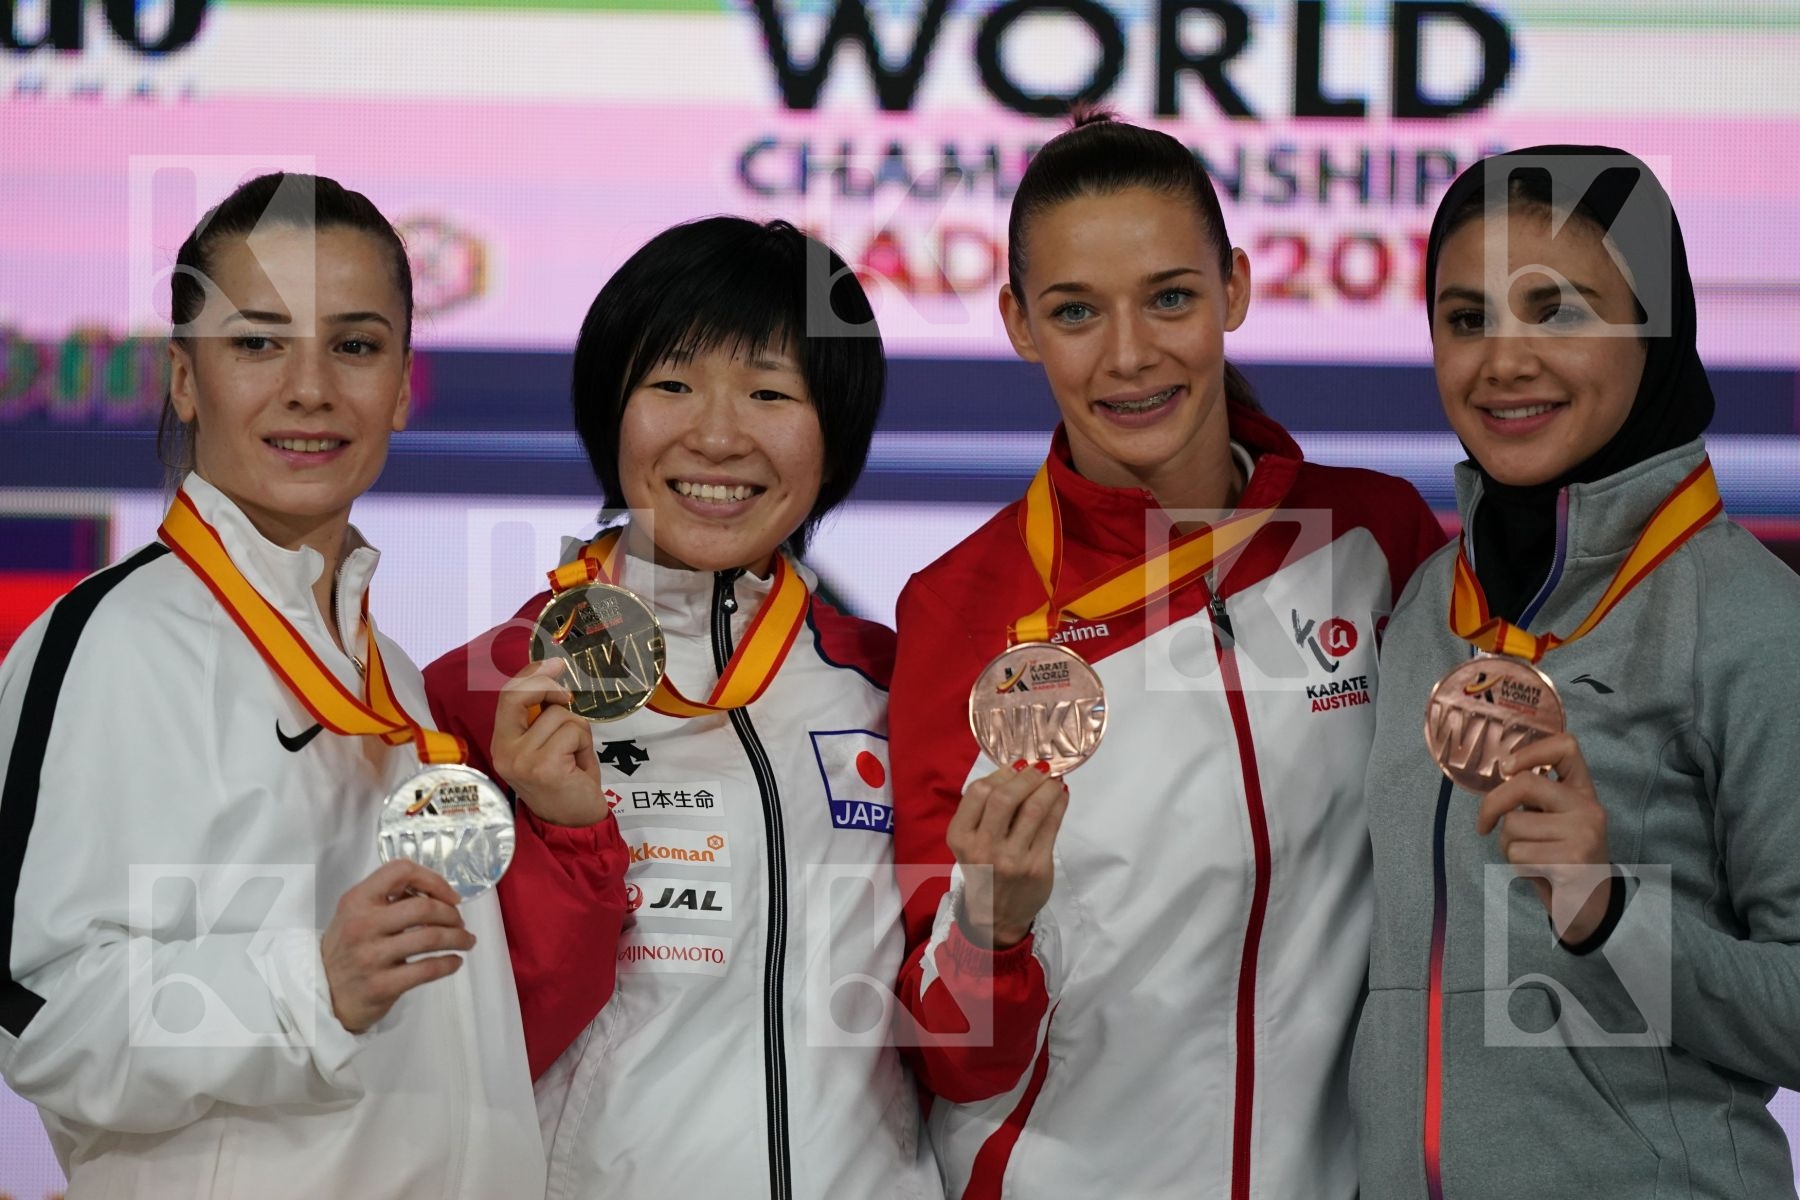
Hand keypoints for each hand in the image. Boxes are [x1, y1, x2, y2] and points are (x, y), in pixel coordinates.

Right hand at [321, 860, 473, 1033]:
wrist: (322, 995)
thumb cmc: (347, 949)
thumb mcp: (356, 914)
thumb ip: (389, 899)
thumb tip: (436, 893)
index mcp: (357, 900)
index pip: (400, 871)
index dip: (433, 879)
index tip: (450, 896)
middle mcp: (362, 925)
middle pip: (424, 907)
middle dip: (452, 914)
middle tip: (459, 923)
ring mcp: (370, 957)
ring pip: (431, 938)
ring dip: (458, 938)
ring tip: (466, 941)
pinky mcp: (381, 986)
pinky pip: (427, 970)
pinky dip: (449, 963)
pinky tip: (454, 961)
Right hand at [491, 658, 607, 826]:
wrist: (573, 824)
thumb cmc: (564, 782)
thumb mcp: (545, 746)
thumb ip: (541, 719)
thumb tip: (553, 684)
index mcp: (502, 743)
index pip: (507, 697)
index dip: (530, 674)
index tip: (552, 663)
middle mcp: (505, 750)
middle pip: (521, 696)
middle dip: (549, 687)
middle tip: (567, 697)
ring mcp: (522, 759)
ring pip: (560, 715)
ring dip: (577, 731)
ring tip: (574, 756)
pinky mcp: (545, 765)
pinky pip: (574, 731)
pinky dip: (584, 744)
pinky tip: (579, 766)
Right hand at [947, 760, 1069, 950]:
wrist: (996, 917)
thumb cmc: (984, 871)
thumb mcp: (970, 842)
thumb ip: (985, 810)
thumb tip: (1018, 769)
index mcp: (960, 837)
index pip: (978, 792)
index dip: (1001, 772)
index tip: (1017, 765)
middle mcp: (982, 848)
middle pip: (1004, 798)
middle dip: (1027, 776)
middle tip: (1041, 767)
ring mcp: (1010, 859)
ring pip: (1033, 809)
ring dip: (1047, 786)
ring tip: (1054, 778)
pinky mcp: (1036, 867)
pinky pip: (1051, 826)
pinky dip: (1059, 804)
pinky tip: (1060, 795)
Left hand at [1475, 732, 1614, 944]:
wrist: (1588, 906)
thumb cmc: (1561, 858)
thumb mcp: (1554, 821)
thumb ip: (1536, 799)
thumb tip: (1504, 772)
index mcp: (1583, 792)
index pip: (1566, 747)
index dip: (1531, 749)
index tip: (1507, 767)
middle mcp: (1588, 808)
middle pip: (1525, 784)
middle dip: (1492, 805)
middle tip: (1484, 825)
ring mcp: (1583, 835)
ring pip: (1513, 826)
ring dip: (1509, 846)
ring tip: (1533, 857)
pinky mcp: (1571, 862)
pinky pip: (1518, 854)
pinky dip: (1517, 866)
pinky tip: (1540, 873)